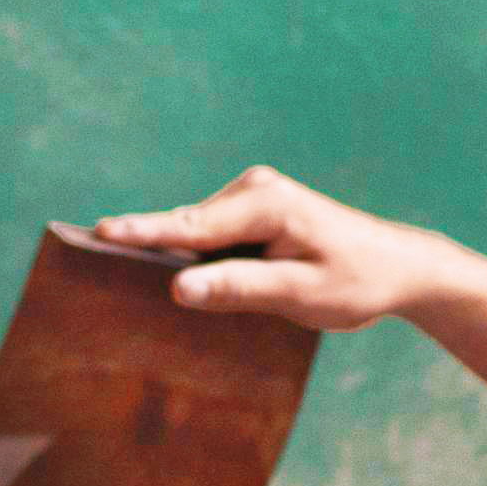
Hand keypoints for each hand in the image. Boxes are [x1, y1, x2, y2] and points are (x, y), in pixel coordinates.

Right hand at [93, 166, 449, 332]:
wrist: (399, 268)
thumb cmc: (356, 282)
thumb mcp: (300, 295)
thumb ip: (240, 289)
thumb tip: (179, 288)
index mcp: (266, 204)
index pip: (190, 226)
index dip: (143, 233)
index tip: (100, 233)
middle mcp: (254, 190)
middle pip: (184, 226)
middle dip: (141, 241)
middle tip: (88, 252)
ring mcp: (252, 199)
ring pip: (194, 233)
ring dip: (167, 253)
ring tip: (114, 266)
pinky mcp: (253, 214)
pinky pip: (209, 237)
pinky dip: (191, 255)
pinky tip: (169, 279)